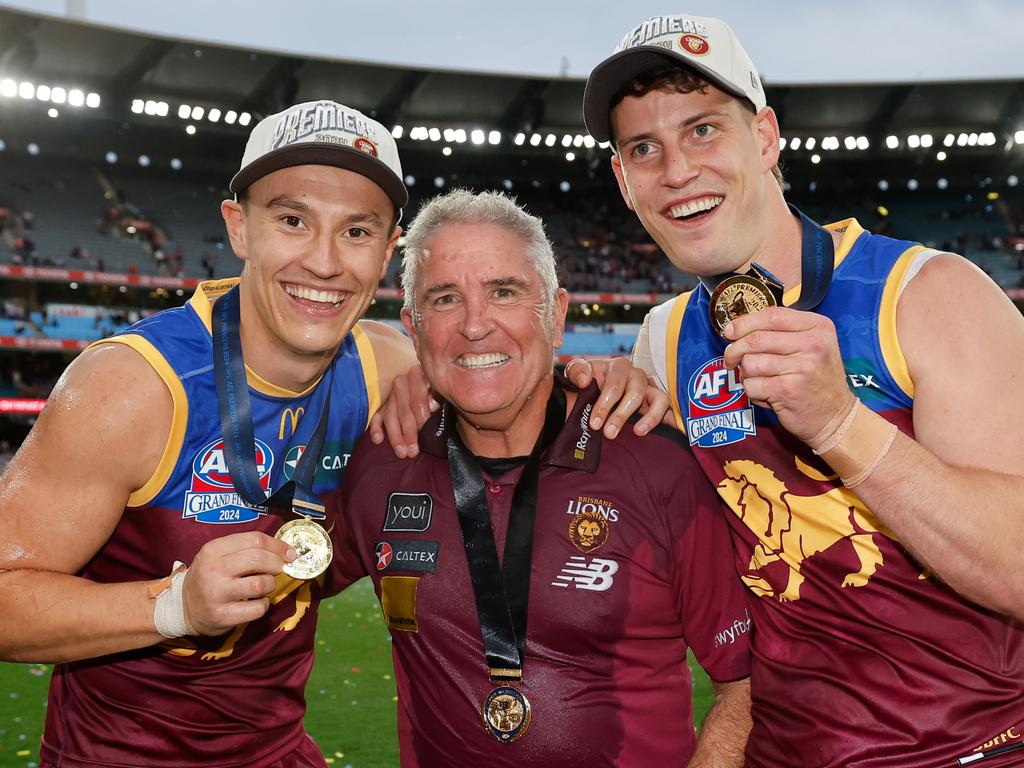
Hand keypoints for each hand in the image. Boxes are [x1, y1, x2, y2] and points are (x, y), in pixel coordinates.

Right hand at [182, 532, 295, 635]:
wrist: (184, 607)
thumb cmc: (209, 576)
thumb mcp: (219, 555)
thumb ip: (246, 549)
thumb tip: (285, 551)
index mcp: (213, 550)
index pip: (254, 540)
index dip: (277, 545)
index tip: (289, 553)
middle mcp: (213, 570)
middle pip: (258, 559)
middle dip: (277, 564)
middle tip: (279, 569)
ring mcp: (216, 594)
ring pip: (260, 584)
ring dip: (270, 584)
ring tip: (265, 586)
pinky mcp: (222, 616)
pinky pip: (257, 608)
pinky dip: (264, 604)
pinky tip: (258, 602)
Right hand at [368, 364, 439, 458]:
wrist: (429, 381)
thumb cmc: (439, 390)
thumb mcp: (442, 389)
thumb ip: (438, 396)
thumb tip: (432, 406)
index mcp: (418, 376)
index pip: (417, 400)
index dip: (422, 419)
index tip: (428, 436)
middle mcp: (402, 383)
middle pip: (403, 410)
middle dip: (408, 433)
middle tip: (413, 451)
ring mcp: (391, 394)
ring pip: (390, 416)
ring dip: (395, 436)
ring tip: (401, 452)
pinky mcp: (383, 404)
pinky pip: (377, 416)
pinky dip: (375, 428)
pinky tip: (378, 440)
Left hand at [563, 357, 668, 438]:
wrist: (592, 394)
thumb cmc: (587, 384)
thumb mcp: (577, 375)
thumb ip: (577, 372)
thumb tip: (585, 380)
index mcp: (618, 367)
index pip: (615, 385)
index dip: (604, 405)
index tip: (594, 424)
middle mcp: (636, 375)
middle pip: (635, 393)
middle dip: (621, 415)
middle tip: (609, 433)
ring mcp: (649, 389)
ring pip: (658, 398)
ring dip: (649, 417)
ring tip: (638, 432)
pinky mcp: (657, 403)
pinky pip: (669, 409)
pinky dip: (672, 418)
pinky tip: (674, 431)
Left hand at [722, 306, 852, 443]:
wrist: (835, 416)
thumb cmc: (816, 379)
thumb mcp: (811, 346)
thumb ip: (781, 332)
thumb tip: (737, 327)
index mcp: (818, 327)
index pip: (772, 315)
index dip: (744, 322)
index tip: (729, 331)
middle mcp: (813, 344)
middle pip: (756, 338)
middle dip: (735, 350)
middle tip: (731, 360)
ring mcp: (802, 367)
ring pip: (750, 363)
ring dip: (746, 374)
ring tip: (761, 380)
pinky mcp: (788, 390)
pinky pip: (751, 385)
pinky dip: (752, 391)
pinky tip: (767, 394)